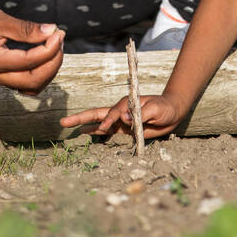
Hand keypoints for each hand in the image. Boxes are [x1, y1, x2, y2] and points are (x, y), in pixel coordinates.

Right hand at [0, 2, 64, 94]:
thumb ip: (25, 29)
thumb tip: (52, 31)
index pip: (30, 62)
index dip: (50, 49)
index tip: (59, 32)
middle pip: (34, 81)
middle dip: (53, 62)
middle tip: (60, 39)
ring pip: (31, 87)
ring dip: (48, 70)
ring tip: (54, 46)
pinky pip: (25, 83)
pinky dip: (39, 73)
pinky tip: (43, 54)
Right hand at [59, 93, 184, 139]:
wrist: (172, 113)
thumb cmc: (165, 108)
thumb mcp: (156, 109)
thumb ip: (141, 115)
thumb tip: (125, 121)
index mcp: (127, 104)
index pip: (113, 113)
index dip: (109, 120)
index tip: (107, 127)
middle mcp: (120, 111)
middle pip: (97, 113)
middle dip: (81, 117)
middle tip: (64, 121)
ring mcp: (120, 120)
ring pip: (98, 122)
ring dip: (84, 124)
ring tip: (67, 126)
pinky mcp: (124, 129)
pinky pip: (106, 130)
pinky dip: (94, 131)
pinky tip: (83, 132)